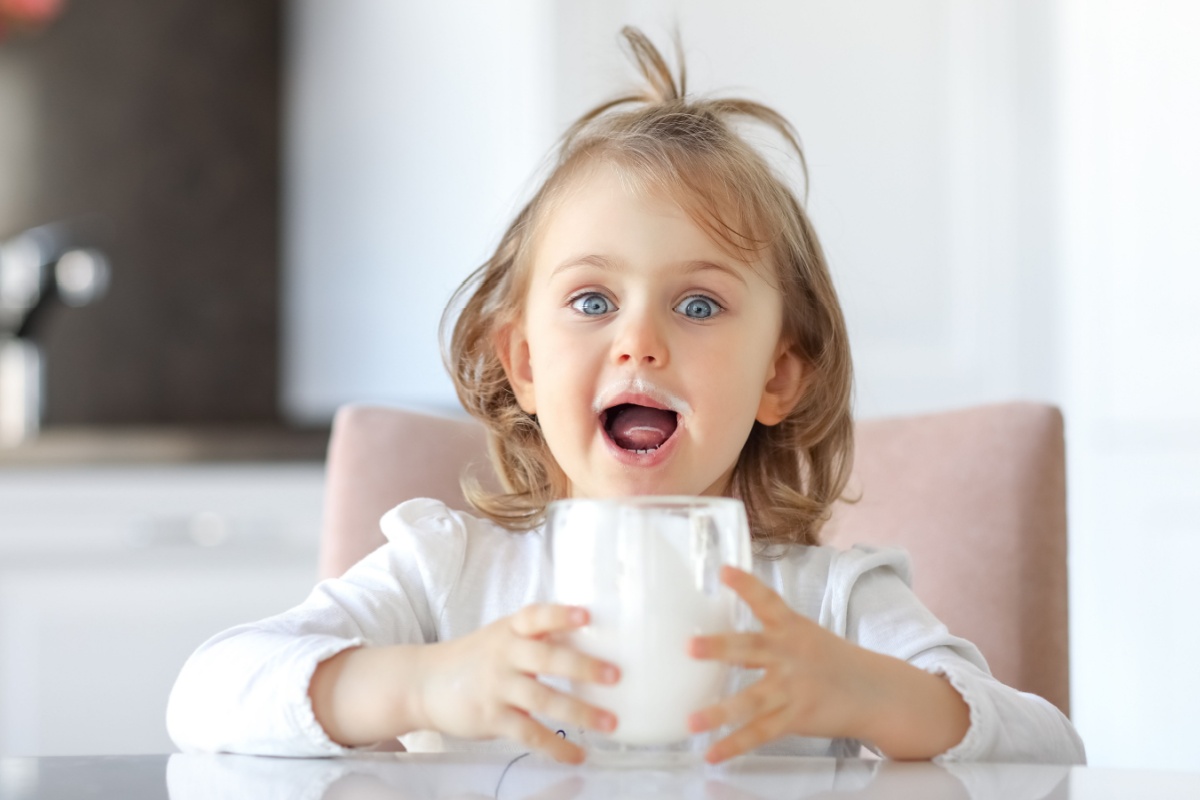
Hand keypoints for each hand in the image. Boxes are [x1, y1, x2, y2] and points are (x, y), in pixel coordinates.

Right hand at [418, 604, 620, 762]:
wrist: (424, 683)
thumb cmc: (476, 658)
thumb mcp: (503, 636)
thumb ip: (539, 637)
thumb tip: (592, 640)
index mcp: (511, 629)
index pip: (537, 616)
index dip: (561, 614)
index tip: (586, 615)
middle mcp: (505, 654)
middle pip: (547, 658)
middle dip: (583, 667)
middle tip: (615, 675)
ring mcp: (497, 687)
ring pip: (543, 699)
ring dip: (580, 713)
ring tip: (610, 723)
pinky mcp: (491, 717)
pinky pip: (529, 733)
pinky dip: (556, 746)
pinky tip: (577, 754)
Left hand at [686, 565, 885, 762]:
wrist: (874, 692)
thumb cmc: (830, 659)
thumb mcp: (802, 636)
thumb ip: (766, 636)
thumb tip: (721, 639)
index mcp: (791, 628)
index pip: (767, 600)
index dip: (746, 585)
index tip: (724, 571)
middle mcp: (789, 655)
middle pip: (752, 648)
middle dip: (721, 648)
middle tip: (690, 647)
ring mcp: (793, 689)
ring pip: (751, 700)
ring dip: (720, 712)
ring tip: (691, 721)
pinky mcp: (796, 718)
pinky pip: (760, 733)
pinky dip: (735, 745)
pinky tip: (712, 754)